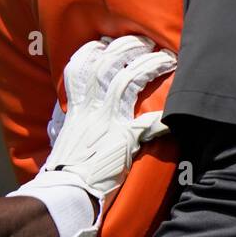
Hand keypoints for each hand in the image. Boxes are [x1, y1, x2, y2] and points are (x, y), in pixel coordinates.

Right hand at [14, 35, 175, 236]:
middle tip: (144, 41)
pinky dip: (165, 118)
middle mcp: (90, 110)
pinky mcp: (125, 141)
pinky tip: (175, 115)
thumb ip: (67, 125)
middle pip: (108, 65)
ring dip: (150, 65)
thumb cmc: (61, 173)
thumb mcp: (60, 140)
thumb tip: (65, 121)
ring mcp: (108, 122)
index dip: (92, 51)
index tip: (104, 42)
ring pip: (129, 80)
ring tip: (166, 59)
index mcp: (73, 109)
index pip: (78, 68)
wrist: (64, 195)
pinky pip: (150, 123)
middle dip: (127, 48)